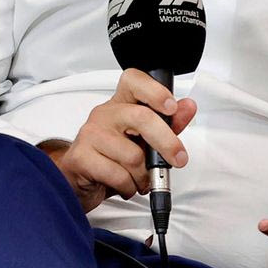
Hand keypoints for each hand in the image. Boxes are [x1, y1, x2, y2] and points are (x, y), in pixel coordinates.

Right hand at [43, 68, 196, 213]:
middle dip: (166, 142)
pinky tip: (124, 184)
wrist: (79, 180)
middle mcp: (105, 114)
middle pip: (141, 117)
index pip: (133, 81)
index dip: (155, 91)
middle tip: (177, 159)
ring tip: (138, 178)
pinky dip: (128, 187)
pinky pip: (118, 175)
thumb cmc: (111, 157)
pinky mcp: (81, 157)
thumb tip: (188, 107)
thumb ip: (167, 124)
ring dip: (143, 176)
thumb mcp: (143, 140)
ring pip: (133, 155)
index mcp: (120, 104)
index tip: (171, 107)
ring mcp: (91, 134)